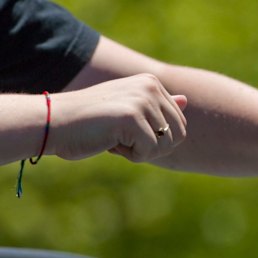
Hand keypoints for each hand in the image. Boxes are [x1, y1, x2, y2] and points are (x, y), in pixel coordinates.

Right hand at [49, 74, 186, 161]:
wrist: (52, 122)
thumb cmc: (89, 121)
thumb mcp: (127, 109)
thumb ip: (157, 107)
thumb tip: (186, 101)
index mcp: (151, 82)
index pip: (179, 123)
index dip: (155, 138)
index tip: (128, 130)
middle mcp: (150, 87)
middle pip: (178, 135)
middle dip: (153, 146)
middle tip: (124, 138)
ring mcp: (142, 100)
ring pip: (165, 145)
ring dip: (141, 151)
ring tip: (116, 137)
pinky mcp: (132, 117)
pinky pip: (149, 151)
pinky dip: (131, 156)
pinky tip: (110, 142)